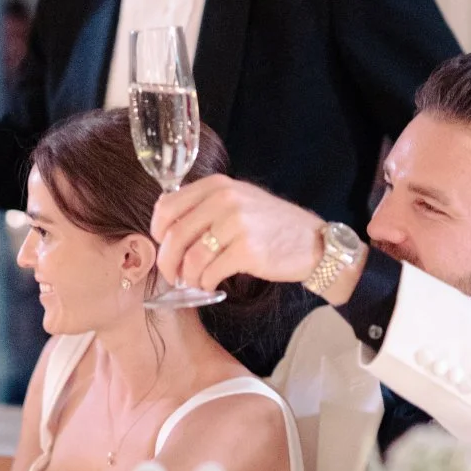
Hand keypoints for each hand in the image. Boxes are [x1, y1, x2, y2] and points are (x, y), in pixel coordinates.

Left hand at [151, 175, 324, 291]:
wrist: (313, 242)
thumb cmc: (270, 225)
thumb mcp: (238, 200)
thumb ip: (205, 206)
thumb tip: (167, 229)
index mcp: (217, 186)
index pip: (167, 206)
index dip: (157, 231)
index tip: (162, 245)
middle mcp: (224, 200)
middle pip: (175, 235)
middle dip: (168, 261)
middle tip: (172, 275)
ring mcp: (236, 224)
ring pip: (191, 258)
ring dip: (187, 276)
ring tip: (194, 281)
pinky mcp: (247, 251)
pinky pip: (210, 273)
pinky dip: (205, 283)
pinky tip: (211, 284)